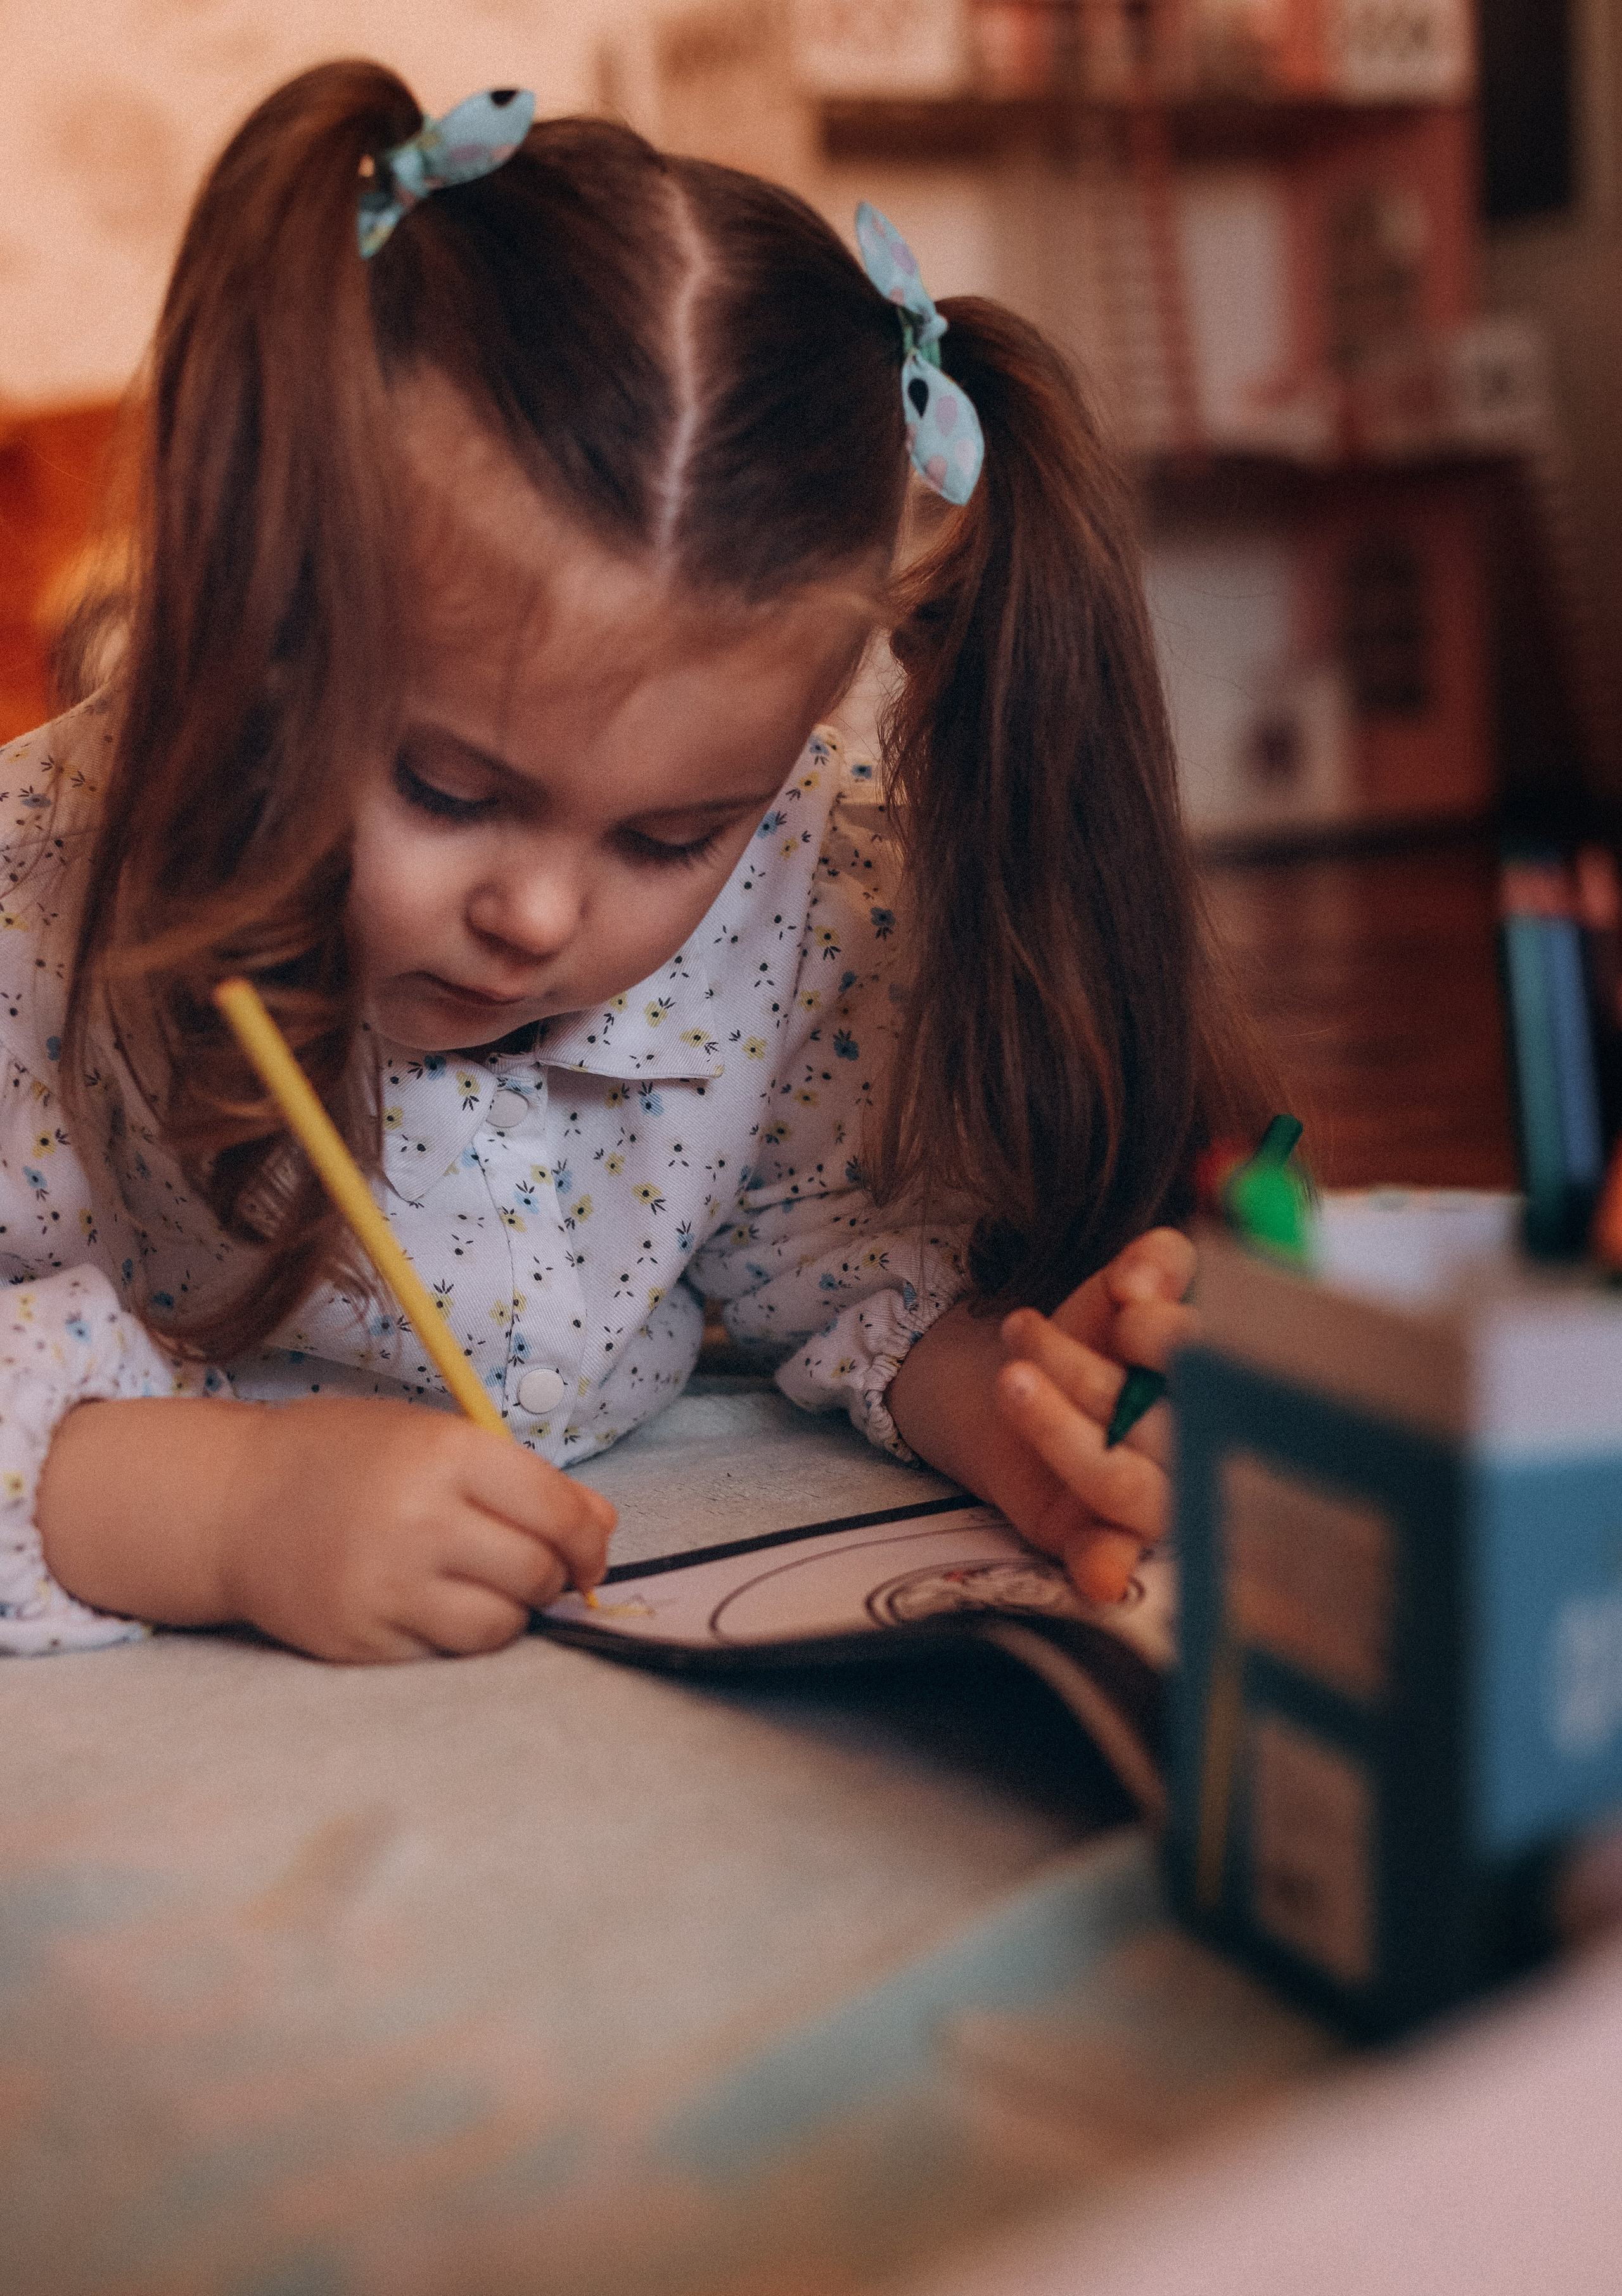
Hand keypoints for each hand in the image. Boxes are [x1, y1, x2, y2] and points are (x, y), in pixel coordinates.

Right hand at [38, 1396, 613, 1663]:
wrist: (233, 1502)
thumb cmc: (347, 1461)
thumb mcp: (435, 1439)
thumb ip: (525, 1480)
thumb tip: (604, 1527)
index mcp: (444, 1454)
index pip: (559, 1512)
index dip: (590, 1541)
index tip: (590, 1552)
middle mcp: (417, 1520)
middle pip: (536, 1574)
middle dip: (550, 1577)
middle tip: (528, 1568)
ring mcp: (384, 1587)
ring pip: (500, 1628)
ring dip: (508, 1614)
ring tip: (478, 1586)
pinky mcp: (359, 1641)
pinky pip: (444, 1655)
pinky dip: (452, 1636)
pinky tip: (426, 1604)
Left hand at [995, 1228, 1196, 1601]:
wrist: (1016, 1379)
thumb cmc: (1093, 1333)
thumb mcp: (1126, 1285)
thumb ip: (1156, 1262)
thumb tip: (1140, 1285)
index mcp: (1222, 1386)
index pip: (1215, 1368)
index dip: (1169, 1337)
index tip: (1123, 1305)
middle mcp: (1199, 1448)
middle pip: (1159, 1425)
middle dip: (1087, 1375)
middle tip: (1025, 1333)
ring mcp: (1158, 1500)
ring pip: (1125, 1484)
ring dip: (1061, 1433)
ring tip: (1008, 1379)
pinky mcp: (1104, 1537)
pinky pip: (1114, 1559)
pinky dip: (1104, 1564)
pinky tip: (1096, 1574)